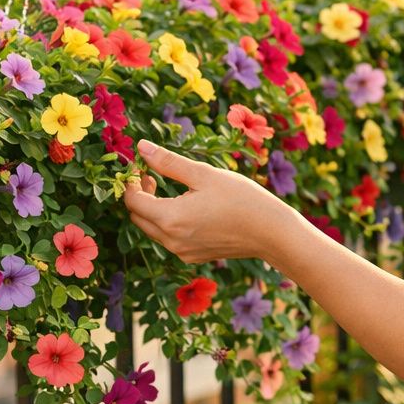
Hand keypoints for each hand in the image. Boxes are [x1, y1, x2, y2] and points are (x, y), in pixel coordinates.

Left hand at [122, 140, 292, 263]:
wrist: (271, 233)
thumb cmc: (241, 198)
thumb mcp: (204, 174)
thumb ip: (168, 162)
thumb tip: (141, 147)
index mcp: (170, 218)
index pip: (132, 201)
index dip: (131, 181)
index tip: (141, 166)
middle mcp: (172, 241)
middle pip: (138, 217)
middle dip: (139, 195)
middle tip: (152, 175)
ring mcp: (182, 252)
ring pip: (152, 229)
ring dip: (152, 209)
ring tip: (168, 188)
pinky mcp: (193, 256)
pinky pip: (169, 239)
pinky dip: (167, 222)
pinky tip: (186, 207)